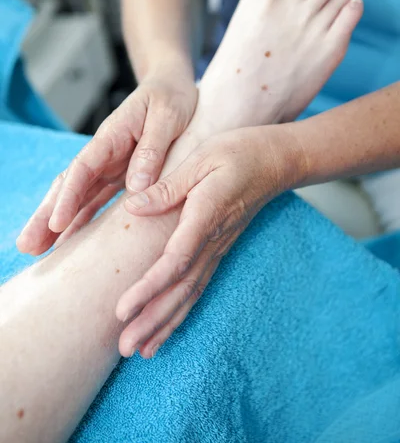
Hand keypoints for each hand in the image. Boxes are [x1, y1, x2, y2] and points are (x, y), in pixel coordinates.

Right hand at [17, 70, 197, 255]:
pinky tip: (69, 241)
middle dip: (47, 215)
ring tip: (36, 250)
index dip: (68, 196)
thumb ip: (152, 150)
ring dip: (57, 222)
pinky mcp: (119, 174)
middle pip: (69, 185)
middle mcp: (104, 153)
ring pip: (77, 196)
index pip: (83, 168)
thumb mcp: (167, 118)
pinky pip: (96, 199)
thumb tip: (136, 186)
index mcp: (112, 135)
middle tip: (27, 245)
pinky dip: (81, 219)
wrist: (172, 85)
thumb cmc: (171, 97)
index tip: (56, 222)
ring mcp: (109, 165)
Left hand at [116, 125, 302, 357]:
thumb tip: (133, 208)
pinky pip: (199, 284)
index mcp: (204, 215)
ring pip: (191, 293)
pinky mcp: (219, 249)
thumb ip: (169, 186)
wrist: (275, 160)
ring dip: (166, 323)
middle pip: (181, 288)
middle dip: (152, 319)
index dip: (148, 287)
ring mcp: (218, 248)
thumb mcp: (202, 158)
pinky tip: (167, 325)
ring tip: (142, 350)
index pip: (175, 260)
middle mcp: (212, 239)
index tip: (122, 310)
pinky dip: (182, 309)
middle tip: (125, 348)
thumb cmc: (237, 152)